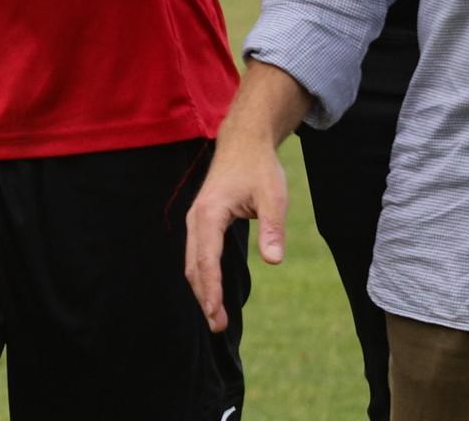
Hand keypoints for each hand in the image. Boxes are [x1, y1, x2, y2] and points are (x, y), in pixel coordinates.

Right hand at [184, 139, 288, 331]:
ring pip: (193, 261)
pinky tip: (213, 291)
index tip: (215, 314)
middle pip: (195, 265)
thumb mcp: (273, 196)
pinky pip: (198, 254)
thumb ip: (273, 229)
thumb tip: (274, 262)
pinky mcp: (202, 221)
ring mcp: (196, 220)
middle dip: (204, 297)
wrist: (243, 142)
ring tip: (216, 316)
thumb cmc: (259, 168)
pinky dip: (203, 275)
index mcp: (209, 214)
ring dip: (202, 289)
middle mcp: (196, 219)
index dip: (211, 290)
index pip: (207, 260)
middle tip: (217, 326)